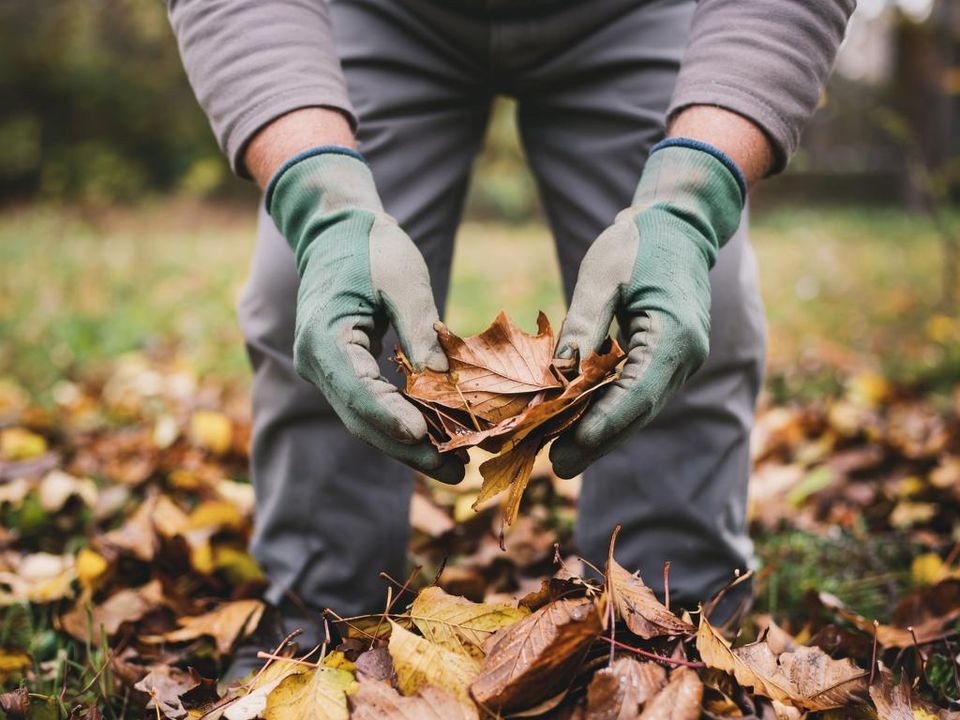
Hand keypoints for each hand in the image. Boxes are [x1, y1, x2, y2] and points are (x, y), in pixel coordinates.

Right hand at [267, 147, 463, 483]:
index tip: (427, 441)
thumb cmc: (371, 247)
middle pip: (362, 418)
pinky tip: (437, 439)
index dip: (393, 420)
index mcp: (324, 337)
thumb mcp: (404, 279)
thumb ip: (421, 328)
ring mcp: (326, 370)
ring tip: (452, 468)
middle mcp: (317, 361)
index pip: (358, 391)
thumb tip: (443, 380)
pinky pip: (371, 405)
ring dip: (408, 445)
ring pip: (366, 419)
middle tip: (454, 472)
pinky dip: (402, 423)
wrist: (336, 231)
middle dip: (408, 448)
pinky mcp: (341, 371)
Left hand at [550, 140, 746, 477]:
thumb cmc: (638, 245)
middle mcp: (684, 356)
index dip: (604, 423)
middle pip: (639, 410)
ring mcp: (680, 362)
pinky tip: (579, 425)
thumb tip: (560, 372)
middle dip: (598, 440)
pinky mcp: (667, 360)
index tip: (572, 448)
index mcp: (674, 335)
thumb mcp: (603, 277)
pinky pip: (638, 393)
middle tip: (558, 466)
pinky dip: (610, 410)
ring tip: (562, 455)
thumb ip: (584, 324)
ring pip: (638, 407)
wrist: (678, 227)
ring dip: (603, 431)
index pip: (637, 392)